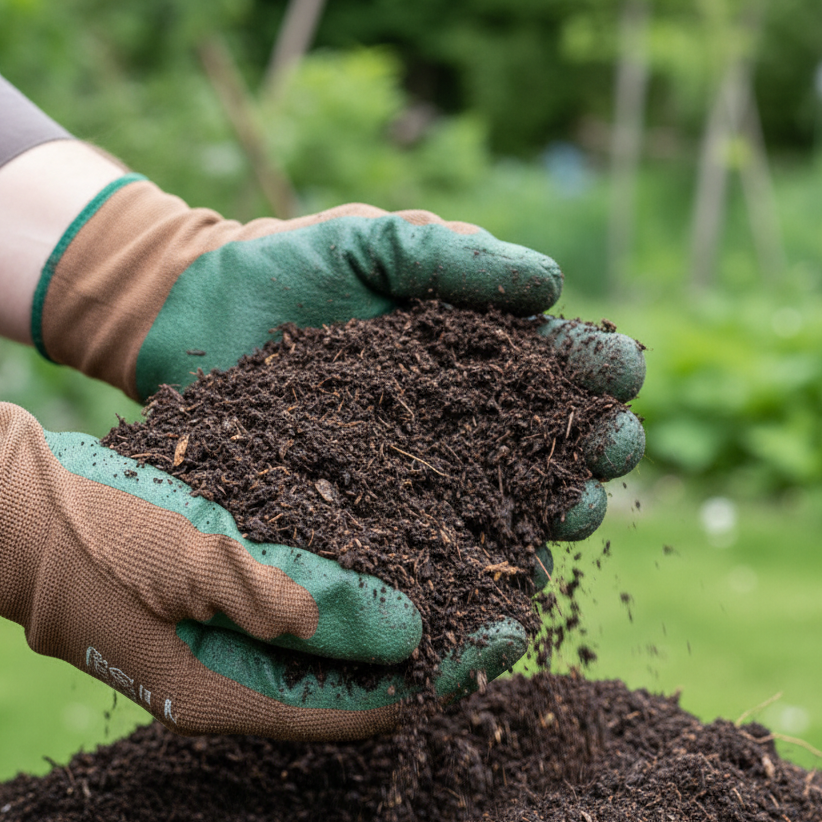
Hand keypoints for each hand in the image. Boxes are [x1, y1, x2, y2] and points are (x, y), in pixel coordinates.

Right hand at [0, 381, 524, 737]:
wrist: (10, 496)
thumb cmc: (89, 527)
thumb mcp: (192, 559)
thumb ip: (297, 599)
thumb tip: (409, 632)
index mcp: (236, 691)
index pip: (365, 709)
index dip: (442, 677)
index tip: (508, 632)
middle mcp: (247, 670)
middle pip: (368, 676)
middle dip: (441, 640)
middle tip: (512, 594)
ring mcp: (238, 629)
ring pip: (350, 628)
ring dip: (411, 594)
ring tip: (477, 550)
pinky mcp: (234, 582)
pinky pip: (319, 585)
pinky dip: (365, 562)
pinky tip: (404, 516)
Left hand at [32, 174, 644, 534]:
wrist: (202, 315)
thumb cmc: (293, 268)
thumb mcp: (375, 245)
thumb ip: (455, 257)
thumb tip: (552, 283)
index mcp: (478, 351)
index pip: (561, 366)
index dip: (600, 369)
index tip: (619, 373)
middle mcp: (464, 421)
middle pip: (554, 446)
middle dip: (595, 449)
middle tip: (607, 450)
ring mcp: (424, 476)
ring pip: (511, 508)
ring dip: (553, 513)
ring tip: (568, 513)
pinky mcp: (376, 518)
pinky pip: (437, 549)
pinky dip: (478, 566)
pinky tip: (504, 576)